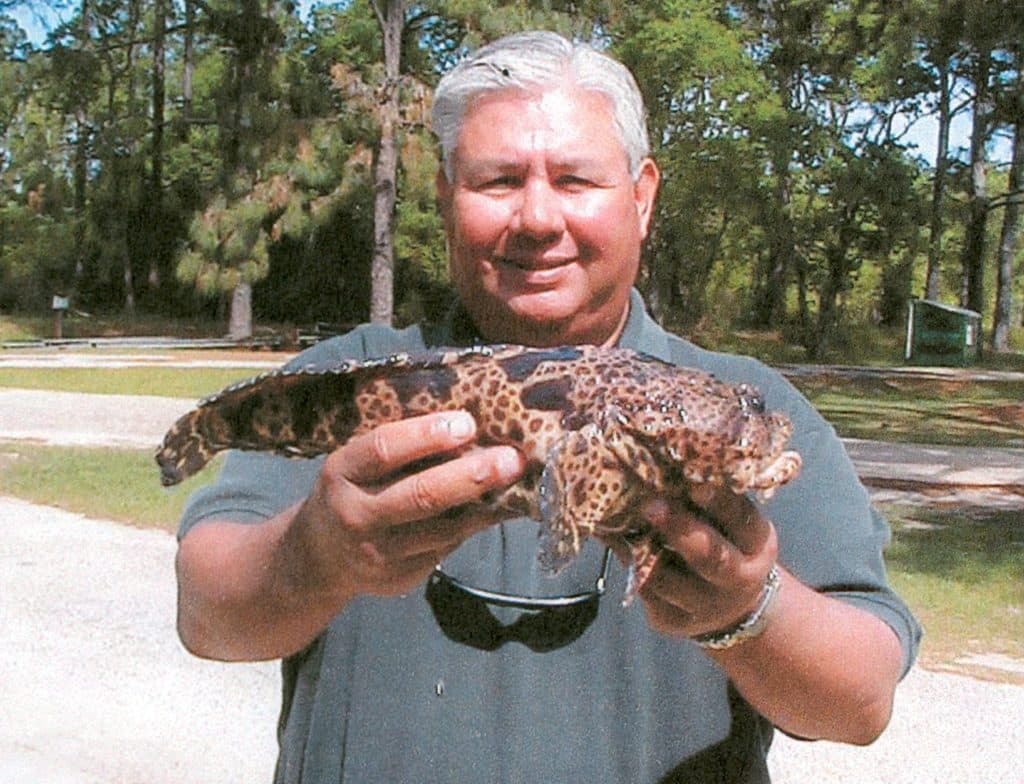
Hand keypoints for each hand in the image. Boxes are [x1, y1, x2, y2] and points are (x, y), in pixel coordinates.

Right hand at [291, 410, 525, 601]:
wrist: (317, 557)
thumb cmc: (351, 491)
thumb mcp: (355, 463)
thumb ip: (397, 447)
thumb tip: (466, 426)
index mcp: (341, 472)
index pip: (384, 449)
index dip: (428, 435)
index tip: (467, 423)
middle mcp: (355, 515)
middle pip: (421, 495)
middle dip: (473, 476)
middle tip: (511, 459)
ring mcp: (377, 554)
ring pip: (442, 529)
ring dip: (484, 505)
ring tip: (516, 482)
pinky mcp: (398, 579)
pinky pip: (446, 549)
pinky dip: (473, 527)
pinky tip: (495, 510)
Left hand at [631, 485, 778, 638]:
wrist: (731, 606)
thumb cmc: (726, 543)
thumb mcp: (733, 523)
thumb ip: (710, 501)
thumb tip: (668, 465)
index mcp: (758, 546)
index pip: (743, 521)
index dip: (720, 503)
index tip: (697, 486)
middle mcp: (738, 581)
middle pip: (711, 559)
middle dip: (679, 530)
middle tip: (651, 505)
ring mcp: (705, 608)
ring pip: (666, 578)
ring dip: (641, 546)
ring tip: (622, 517)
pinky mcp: (672, 622)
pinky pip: (644, 590)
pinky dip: (629, 561)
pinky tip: (617, 539)